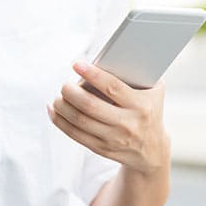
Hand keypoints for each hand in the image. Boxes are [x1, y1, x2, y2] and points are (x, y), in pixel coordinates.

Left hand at [46, 60, 170, 176]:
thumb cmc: (148, 110)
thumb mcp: (152, 91)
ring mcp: (114, 138)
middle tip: (64, 84)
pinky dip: (60, 121)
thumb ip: (137, 74)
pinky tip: (53, 110)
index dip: (93, 74)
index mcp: (141, 105)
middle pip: (91, 106)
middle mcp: (128, 123)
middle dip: (72, 92)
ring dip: (63, 107)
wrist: (152, 149)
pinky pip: (75, 134)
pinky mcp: (102, 148)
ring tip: (57, 97)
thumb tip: (108, 57)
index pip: (113, 87)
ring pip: (80, 121)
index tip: (76, 64)